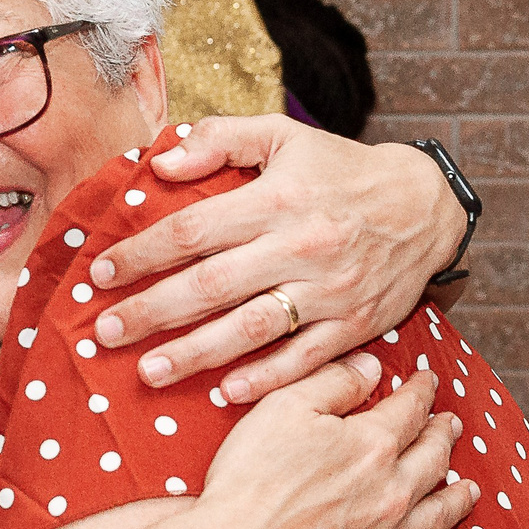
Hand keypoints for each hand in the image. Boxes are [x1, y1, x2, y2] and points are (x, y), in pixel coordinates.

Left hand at [88, 118, 460, 401]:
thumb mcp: (285, 135)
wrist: (426, 207)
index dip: (142, 254)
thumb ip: (222, 139)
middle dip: (151, 312)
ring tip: (149, 371)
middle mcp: (300, 247)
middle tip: (105, 333)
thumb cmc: (341, 170)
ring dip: (196, 354)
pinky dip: (264, 378)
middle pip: (211, 286)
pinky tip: (224, 392)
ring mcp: (329, 291)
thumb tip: (164, 161)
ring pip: (250, 330)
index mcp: (276, 199)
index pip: (193, 230)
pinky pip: (303, 359)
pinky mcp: (353, 325)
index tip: (101, 274)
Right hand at [191, 363, 476, 528]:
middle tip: (451, 425)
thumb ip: (332, 383)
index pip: (410, 409)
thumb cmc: (248, 483)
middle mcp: (394, 491)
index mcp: (373, 444)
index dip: (421, 390)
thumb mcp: (281, 411)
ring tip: (470, 488)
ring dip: (458, 496)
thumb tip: (373, 369)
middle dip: (444, 436)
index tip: (428, 380)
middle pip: (434, 457)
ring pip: (441, 513)